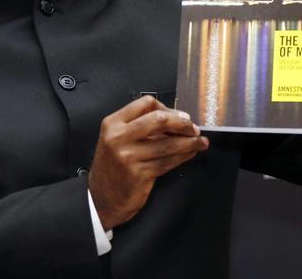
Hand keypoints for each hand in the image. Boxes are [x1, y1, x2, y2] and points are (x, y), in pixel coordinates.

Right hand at [87, 95, 208, 229]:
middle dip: (182, 123)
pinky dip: (183, 157)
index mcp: (113, 123)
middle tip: (194, 128)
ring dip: (189, 142)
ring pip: (168, 144)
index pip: (146, 104)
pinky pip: (168, 161)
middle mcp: (119, 137)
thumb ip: (139, 127)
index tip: (179, 117)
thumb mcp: (116, 140)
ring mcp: (129, 156)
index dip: (167, 109)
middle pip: (159, 120)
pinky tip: (190, 154)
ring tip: (201, 142)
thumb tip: (175, 120)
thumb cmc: (112, 167)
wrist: (100, 198)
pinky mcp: (140, 174)